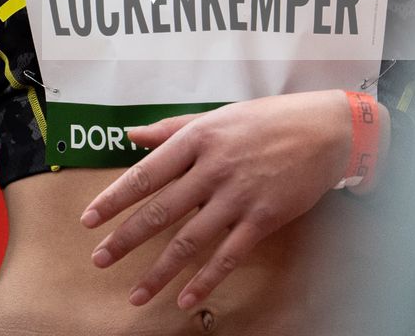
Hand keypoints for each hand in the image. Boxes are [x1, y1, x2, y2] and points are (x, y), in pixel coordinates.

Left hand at [79, 92, 356, 309]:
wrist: (325, 129)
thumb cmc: (268, 119)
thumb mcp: (217, 115)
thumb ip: (172, 129)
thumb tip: (132, 134)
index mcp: (198, 139)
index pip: (146, 173)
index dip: (115, 199)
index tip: (89, 219)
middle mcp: (213, 168)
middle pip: (160, 211)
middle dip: (126, 239)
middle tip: (99, 259)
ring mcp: (238, 195)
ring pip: (189, 241)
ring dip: (159, 271)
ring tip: (135, 293)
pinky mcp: (263, 218)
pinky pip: (228, 256)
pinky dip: (205, 280)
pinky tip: (185, 299)